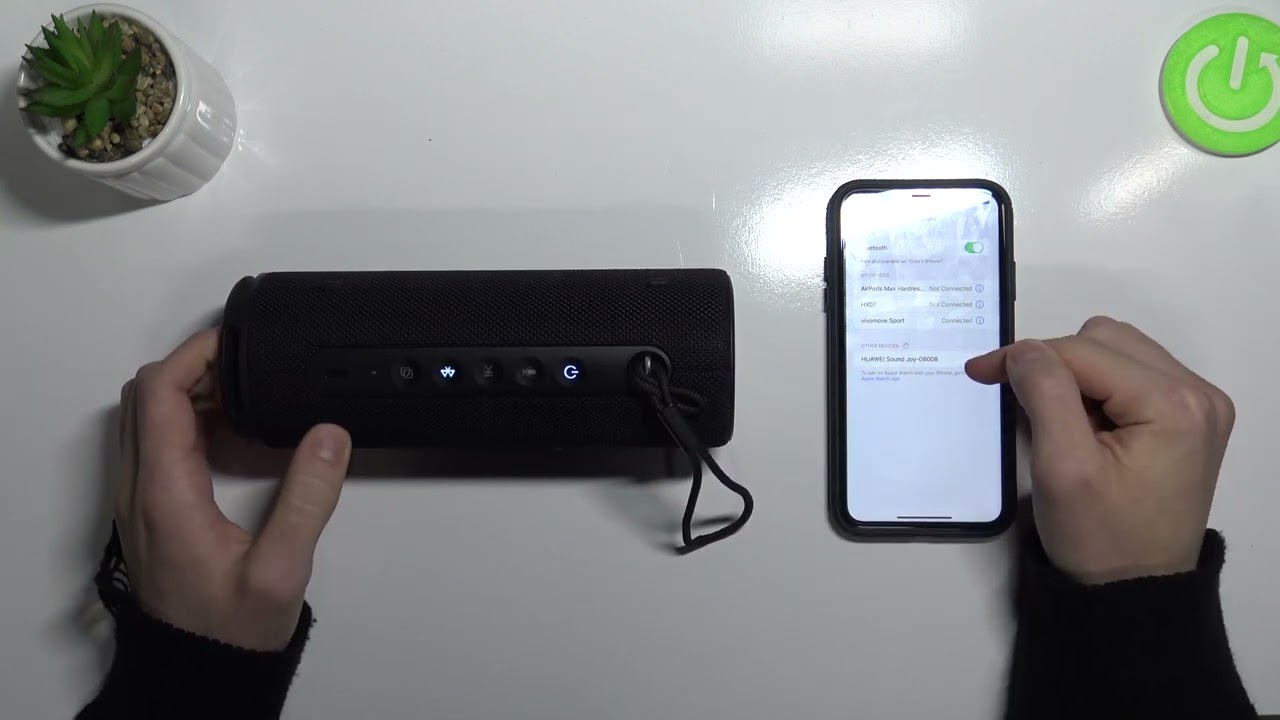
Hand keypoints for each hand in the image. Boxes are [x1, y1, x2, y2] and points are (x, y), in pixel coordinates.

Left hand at [116, 329, 352, 649]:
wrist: (200, 671)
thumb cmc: (232, 629)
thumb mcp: (281, 569)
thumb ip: (308, 499)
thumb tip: (329, 435)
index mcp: (164, 493)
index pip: (156, 394)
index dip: (193, 356)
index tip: (237, 344)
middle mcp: (140, 490)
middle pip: (143, 396)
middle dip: (192, 368)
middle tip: (248, 367)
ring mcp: (140, 500)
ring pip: (145, 418)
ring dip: (188, 393)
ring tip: (247, 394)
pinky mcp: (152, 510)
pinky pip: (156, 444)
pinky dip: (188, 421)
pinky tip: (236, 433)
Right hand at [966, 316, 1234, 583]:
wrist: (1135, 589)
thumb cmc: (1098, 537)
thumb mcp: (1062, 466)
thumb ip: (1044, 394)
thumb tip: (1022, 349)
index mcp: (1174, 405)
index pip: (1084, 351)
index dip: (1025, 357)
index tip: (979, 373)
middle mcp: (1198, 394)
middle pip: (1105, 340)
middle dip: (1055, 364)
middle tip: (1024, 406)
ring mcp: (1199, 404)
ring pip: (1118, 349)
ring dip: (1076, 374)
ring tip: (1059, 420)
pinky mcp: (1189, 416)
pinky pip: (1132, 372)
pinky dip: (1096, 387)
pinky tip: (1084, 422)